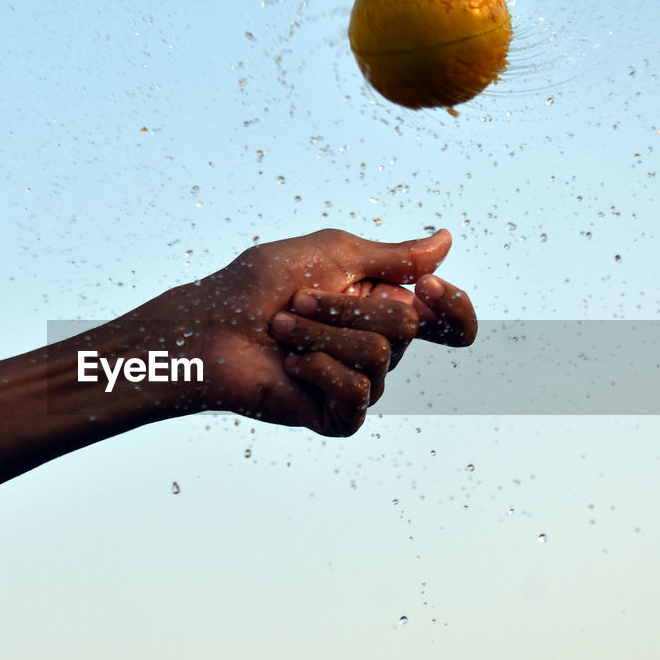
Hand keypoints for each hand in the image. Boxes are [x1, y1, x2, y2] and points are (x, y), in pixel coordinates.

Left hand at [119, 228, 455, 435]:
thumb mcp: (329, 253)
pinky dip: (319, 369)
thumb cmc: (256, 287)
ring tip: (282, 329)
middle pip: (409, 327)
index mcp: (380, 308)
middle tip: (298, 301)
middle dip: (347, 306)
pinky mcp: (338, 417)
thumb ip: (391, 256)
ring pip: (380, 355)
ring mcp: (358, 385)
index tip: (428, 286)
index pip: (449, 322)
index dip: (452, 305)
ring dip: (322, 333)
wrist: (207, 330)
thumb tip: (445, 242)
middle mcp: (377, 348)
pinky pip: (358, 394)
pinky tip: (289, 364)